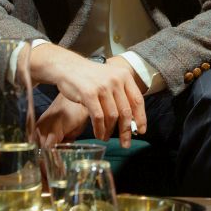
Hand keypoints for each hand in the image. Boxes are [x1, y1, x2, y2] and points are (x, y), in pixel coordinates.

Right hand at [31, 46, 146, 146]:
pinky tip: (99, 134)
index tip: (141, 131)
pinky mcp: (89, 94)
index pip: (138, 100)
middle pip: (126, 111)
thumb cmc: (91, 76)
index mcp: (124, 76)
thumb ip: (122, 94)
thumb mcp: (111, 78)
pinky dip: (99, 129)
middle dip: (126, 130)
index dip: (141, 118)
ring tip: (106, 137)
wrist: (69, 67)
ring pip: (112, 116)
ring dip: (110, 131)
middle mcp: (116, 80)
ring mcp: (102, 87)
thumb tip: (132, 118)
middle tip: (125, 143)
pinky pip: (98, 117)